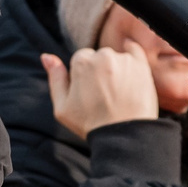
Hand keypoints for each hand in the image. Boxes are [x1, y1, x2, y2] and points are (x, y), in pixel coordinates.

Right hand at [42, 46, 158, 138]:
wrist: (123, 136)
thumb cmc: (90, 124)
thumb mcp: (62, 107)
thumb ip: (55, 78)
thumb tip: (46, 56)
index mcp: (80, 62)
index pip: (81, 59)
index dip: (83, 77)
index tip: (89, 93)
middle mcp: (102, 55)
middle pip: (99, 57)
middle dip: (100, 71)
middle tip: (104, 96)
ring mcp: (123, 59)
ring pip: (116, 57)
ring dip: (116, 69)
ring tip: (118, 95)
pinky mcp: (141, 65)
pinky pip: (135, 51)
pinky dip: (132, 56)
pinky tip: (130, 70)